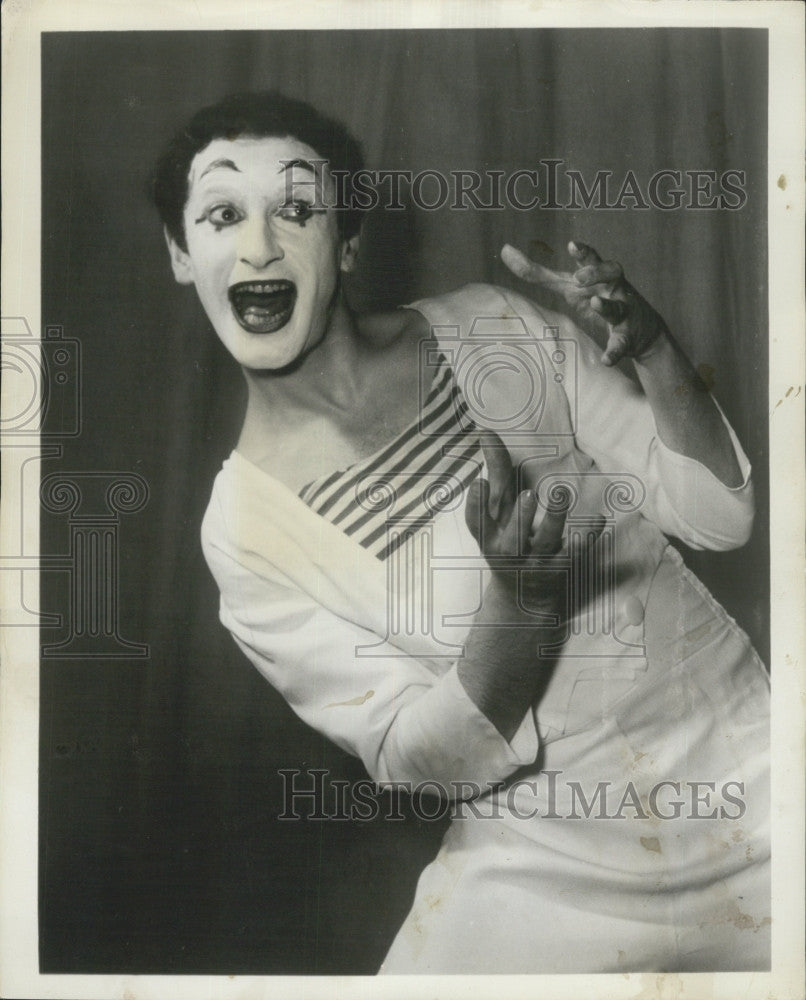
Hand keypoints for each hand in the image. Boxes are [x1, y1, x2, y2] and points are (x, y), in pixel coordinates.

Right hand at [464, 432, 600, 616]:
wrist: (524, 596)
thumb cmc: (510, 538)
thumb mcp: (499, 511)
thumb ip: (497, 472)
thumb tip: (486, 432)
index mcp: (490, 538)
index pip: (477, 523)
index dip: (475, 505)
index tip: (478, 482)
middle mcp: (510, 552)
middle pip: (513, 538)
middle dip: (520, 517)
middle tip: (528, 495)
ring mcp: (536, 562)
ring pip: (546, 542)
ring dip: (554, 519)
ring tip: (561, 493)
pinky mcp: (561, 568)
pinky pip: (576, 553)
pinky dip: (587, 537)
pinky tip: (598, 519)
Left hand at [501, 240, 668, 366]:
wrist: (641, 331)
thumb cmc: (596, 299)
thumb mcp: (568, 286)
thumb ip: (538, 272)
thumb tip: (504, 250)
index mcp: (598, 276)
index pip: (592, 258)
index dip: (583, 252)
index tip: (572, 244)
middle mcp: (613, 289)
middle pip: (613, 271)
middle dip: (597, 272)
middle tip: (579, 277)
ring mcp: (624, 311)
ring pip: (619, 306)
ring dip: (607, 307)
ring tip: (595, 305)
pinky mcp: (629, 336)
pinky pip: (622, 343)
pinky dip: (614, 351)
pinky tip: (605, 360)